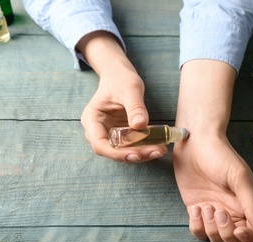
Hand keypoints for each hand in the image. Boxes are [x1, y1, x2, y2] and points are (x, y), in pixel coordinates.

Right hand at [78, 31, 166, 161]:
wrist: (120, 75)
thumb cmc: (120, 79)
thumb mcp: (130, 89)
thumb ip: (135, 107)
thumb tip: (140, 125)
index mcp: (92, 120)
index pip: (100, 144)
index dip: (117, 153)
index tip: (136, 154)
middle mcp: (99, 130)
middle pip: (113, 151)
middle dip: (134, 155)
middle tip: (156, 151)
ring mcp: (110, 133)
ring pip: (124, 151)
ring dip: (142, 153)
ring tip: (160, 150)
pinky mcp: (122, 134)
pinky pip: (132, 145)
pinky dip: (145, 147)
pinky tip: (159, 145)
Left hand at [173, 60, 252, 241]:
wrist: (195, 143)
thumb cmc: (220, 155)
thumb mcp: (240, 176)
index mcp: (247, 205)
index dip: (249, 239)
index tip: (239, 229)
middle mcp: (232, 212)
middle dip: (227, 235)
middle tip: (219, 213)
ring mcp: (214, 212)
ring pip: (217, 241)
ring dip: (211, 230)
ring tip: (206, 207)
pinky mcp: (196, 210)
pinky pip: (199, 232)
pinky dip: (196, 226)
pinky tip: (196, 208)